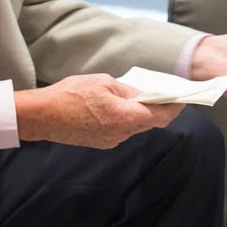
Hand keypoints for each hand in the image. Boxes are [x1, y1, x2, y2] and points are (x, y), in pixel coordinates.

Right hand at [15, 74, 183, 148]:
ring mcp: (112, 141)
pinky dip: (126, 120)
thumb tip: (144, 95)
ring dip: (140, 114)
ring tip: (138, 98)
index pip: (160, 116)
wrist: (43, 116)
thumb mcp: (103, 83)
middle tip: (165, 96)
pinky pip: (122, 131)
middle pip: (150, 123)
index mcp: (124, 117)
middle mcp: (121, 133)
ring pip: (136, 127)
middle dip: (159, 110)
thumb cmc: (70, 95)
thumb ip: (128, 90)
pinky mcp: (103, 143)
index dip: (174, 108)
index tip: (183, 100)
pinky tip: (118, 108)